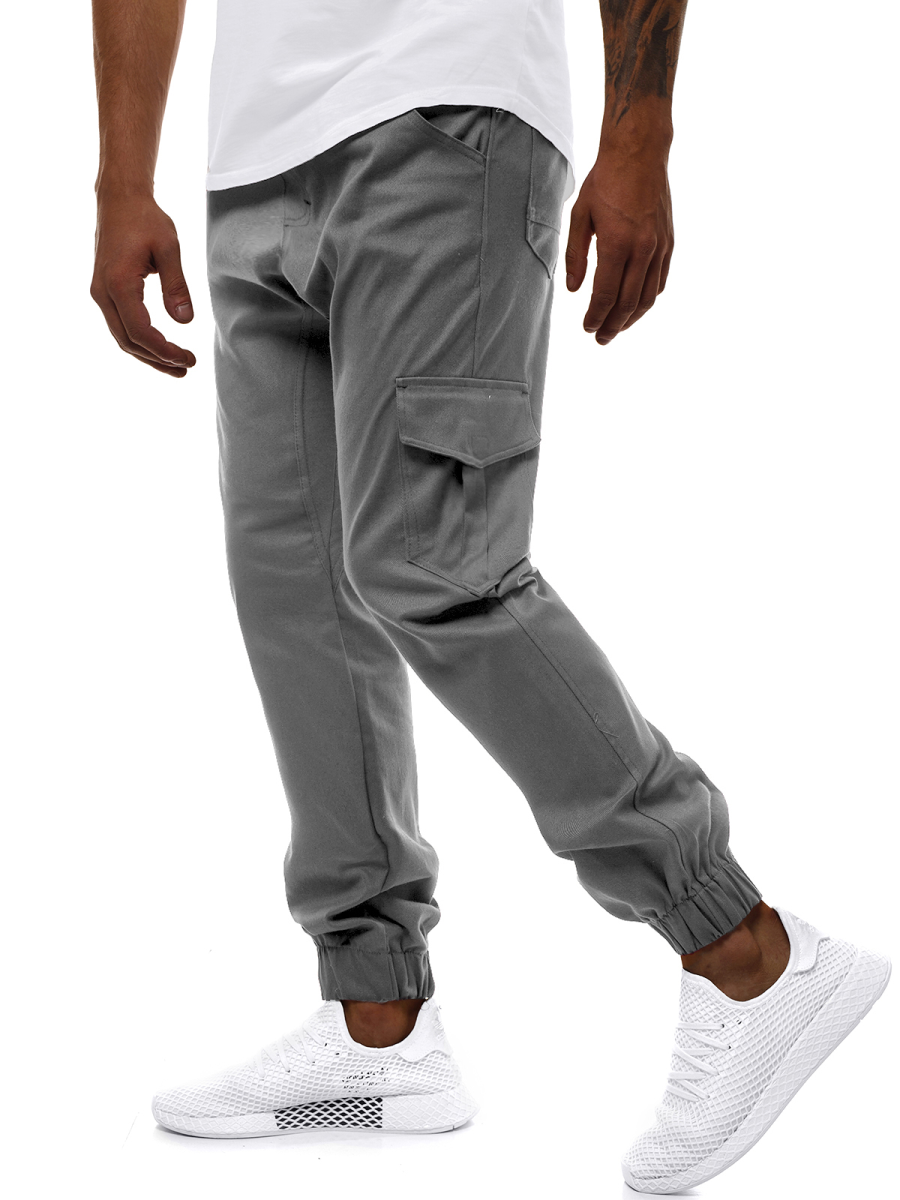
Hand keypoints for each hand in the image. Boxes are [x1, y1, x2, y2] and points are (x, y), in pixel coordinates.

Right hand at [91, 194, 195, 376]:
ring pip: (121, 337)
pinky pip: (120, 326)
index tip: (188, 358)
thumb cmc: (145, 219)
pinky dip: (139, 342)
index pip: (140, 332)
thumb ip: (176, 286)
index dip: (164, 351)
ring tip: (176, 366)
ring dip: (148, 355)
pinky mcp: (104, 292)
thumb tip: (185, 321)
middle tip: (187, 367)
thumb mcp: (169, 248)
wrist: (120, 199)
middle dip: (158, 360)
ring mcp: (100, 293)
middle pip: (128, 342)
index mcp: (118, 284)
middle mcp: (103, 292)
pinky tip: (159, 348)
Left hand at [564, 142, 673, 344]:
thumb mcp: (580, 216)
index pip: (606, 294)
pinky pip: (660, 281)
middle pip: (628, 303)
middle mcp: (643, 249)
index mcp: (617, 243)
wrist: (640, 154)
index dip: (596, 316)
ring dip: (632, 318)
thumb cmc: (606, 182)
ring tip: (617, 329)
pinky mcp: (669, 242)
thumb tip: (575, 290)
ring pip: (648, 297)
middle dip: (612, 325)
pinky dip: (648, 299)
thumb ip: (576, 256)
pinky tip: (635, 306)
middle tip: (600, 339)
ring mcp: (659, 247)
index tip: (587, 327)